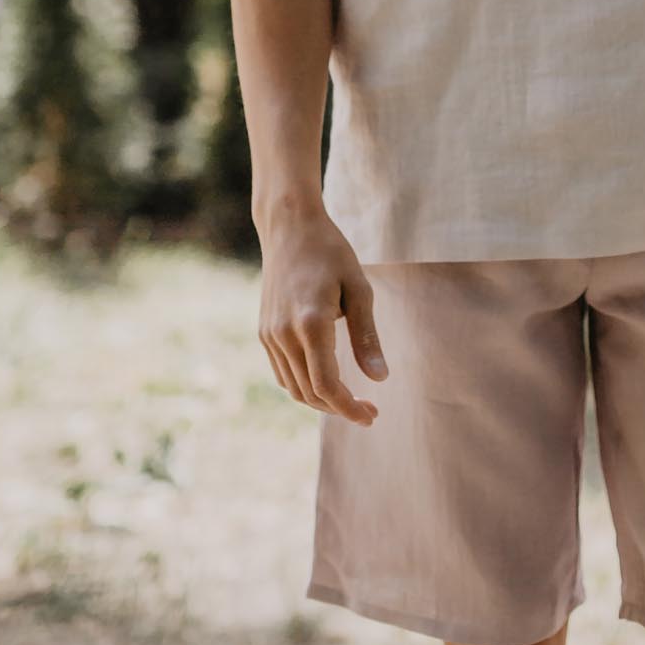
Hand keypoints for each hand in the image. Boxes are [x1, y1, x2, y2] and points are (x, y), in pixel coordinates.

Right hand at [258, 201, 388, 422]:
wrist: (289, 228)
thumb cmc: (330, 253)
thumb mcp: (359, 289)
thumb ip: (367, 336)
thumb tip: (380, 378)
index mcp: (310, 323)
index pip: (326, 384)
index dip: (349, 408)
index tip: (372, 415)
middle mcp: (284, 334)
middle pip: (309, 392)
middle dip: (339, 408)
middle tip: (369, 410)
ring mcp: (269, 334)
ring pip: (293, 388)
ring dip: (321, 401)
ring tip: (350, 399)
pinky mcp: (264, 332)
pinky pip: (283, 373)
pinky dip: (304, 386)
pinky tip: (326, 381)